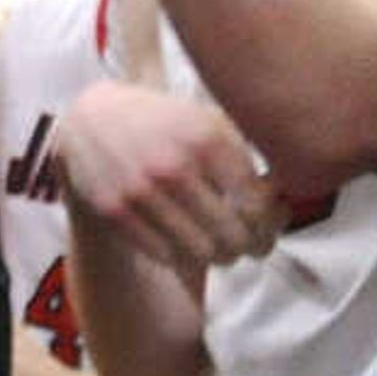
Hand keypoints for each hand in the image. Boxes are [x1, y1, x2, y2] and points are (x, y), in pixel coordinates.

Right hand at [56, 83, 276, 268]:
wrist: (93, 118)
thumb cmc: (167, 122)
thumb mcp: (209, 120)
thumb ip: (246, 156)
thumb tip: (283, 201)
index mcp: (206, 139)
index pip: (255, 204)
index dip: (270, 224)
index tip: (271, 226)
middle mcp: (174, 166)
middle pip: (233, 236)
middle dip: (251, 247)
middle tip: (254, 247)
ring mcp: (141, 192)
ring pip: (202, 253)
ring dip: (220, 257)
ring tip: (224, 249)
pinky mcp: (115, 212)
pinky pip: (166, 256)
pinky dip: (184, 258)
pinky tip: (191, 246)